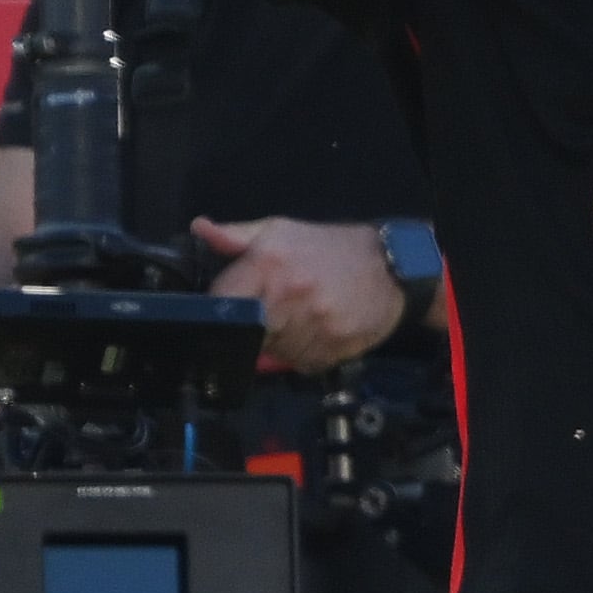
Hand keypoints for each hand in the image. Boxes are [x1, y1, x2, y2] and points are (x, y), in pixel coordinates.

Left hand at [191, 216, 403, 370]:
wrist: (391, 268)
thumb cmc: (330, 249)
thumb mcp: (282, 230)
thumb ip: (237, 236)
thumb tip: (201, 229)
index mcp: (269, 263)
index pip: (222, 300)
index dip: (223, 306)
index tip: (234, 306)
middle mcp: (288, 295)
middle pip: (246, 332)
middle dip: (255, 326)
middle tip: (276, 310)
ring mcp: (311, 325)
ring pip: (273, 353)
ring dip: (281, 342)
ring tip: (301, 319)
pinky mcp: (330, 350)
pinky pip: (300, 363)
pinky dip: (304, 354)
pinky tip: (318, 332)